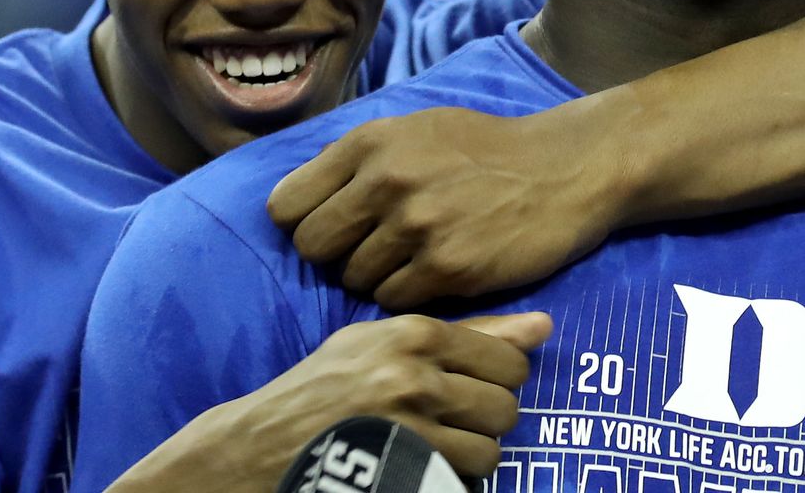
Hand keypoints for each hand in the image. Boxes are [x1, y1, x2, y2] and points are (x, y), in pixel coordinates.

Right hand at [132, 312, 550, 488]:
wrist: (261, 444)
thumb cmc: (323, 387)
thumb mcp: (380, 343)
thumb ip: (465, 333)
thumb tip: (544, 327)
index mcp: (413, 332)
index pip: (508, 360)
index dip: (497, 381)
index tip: (468, 388)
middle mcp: (416, 374)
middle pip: (505, 405)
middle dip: (485, 419)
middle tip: (450, 421)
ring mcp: (410, 426)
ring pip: (492, 449)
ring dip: (471, 455)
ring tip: (436, 447)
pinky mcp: (405, 468)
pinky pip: (467, 479)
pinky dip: (452, 478)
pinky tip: (423, 465)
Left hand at [268, 108, 622, 309]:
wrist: (563, 170)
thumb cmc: (484, 150)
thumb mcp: (414, 129)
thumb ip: (357, 158)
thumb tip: (300, 194)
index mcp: (368, 142)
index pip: (285, 205)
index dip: (303, 221)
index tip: (330, 226)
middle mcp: (385, 181)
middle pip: (312, 247)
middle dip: (334, 254)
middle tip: (369, 248)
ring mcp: (417, 226)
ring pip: (353, 278)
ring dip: (376, 275)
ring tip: (411, 256)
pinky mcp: (448, 267)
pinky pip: (393, 299)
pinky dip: (408, 293)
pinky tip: (435, 273)